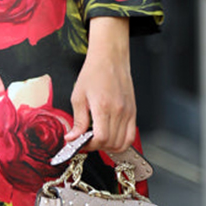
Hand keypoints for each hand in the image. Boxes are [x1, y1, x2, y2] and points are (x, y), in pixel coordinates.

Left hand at [68, 17, 135, 153]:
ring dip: (109, 147)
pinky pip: (130, 136)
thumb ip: (77, 121)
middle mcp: (119, 111)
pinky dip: (120, 142)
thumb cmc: (94, 73)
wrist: (110, 58)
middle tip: (86, 142)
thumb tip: (72, 138)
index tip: (80, 143)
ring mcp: (128, 112)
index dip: (90, 145)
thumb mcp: (78, 97)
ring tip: (98, 140)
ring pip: (122, 143)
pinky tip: (110, 137)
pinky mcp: (133, 112)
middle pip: (111, 143)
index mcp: (103, 106)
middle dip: (97, 147)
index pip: (101, 138)